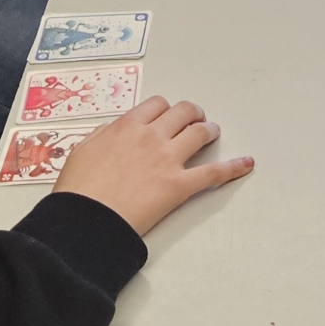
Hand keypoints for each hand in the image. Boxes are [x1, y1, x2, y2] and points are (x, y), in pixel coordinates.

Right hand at [54, 97, 253, 234]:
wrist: (84, 220)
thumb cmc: (78, 191)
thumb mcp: (81, 152)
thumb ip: (102, 136)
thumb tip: (114, 131)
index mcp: (127, 127)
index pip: (157, 105)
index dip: (166, 109)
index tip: (168, 116)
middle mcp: (151, 137)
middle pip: (183, 113)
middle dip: (192, 114)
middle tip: (195, 119)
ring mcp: (168, 160)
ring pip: (200, 133)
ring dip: (209, 130)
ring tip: (212, 132)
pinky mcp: (179, 185)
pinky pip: (214, 172)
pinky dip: (233, 167)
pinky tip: (246, 163)